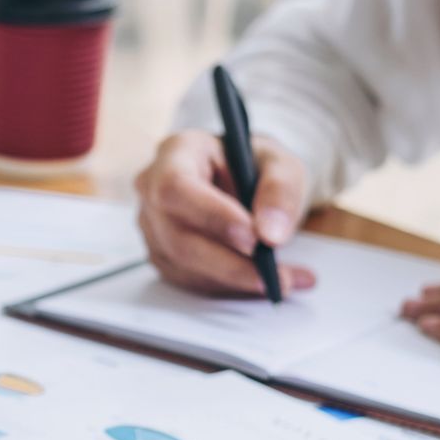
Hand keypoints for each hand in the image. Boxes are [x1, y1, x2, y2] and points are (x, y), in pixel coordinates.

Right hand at [134, 129, 316, 296]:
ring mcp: (153, 226)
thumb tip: (271, 235)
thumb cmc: (255, 165)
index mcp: (177, 152)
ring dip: (237, 280)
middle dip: (230, 263)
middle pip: (178, 237)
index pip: (178, 187)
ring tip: (287, 280)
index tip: (254, 239)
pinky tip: (265, 281)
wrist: (243, 179)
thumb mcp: (280, 164)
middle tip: (277, 277)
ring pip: (185, 266)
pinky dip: (232, 287)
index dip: (212, 216)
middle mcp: (152, 189)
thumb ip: (280, 191)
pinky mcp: (163, 255)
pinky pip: (192, 281)